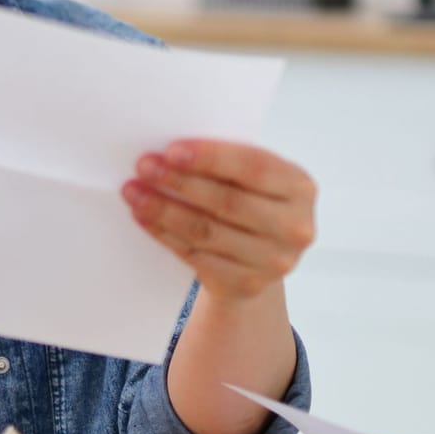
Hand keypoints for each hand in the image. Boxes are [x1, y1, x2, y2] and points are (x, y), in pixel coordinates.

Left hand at [121, 140, 316, 302]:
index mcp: (300, 188)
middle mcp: (295, 227)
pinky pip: (196, 256)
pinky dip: (164, 234)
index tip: (171, 150)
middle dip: (180, 182)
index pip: (254, 168)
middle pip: (228, 202)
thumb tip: (170, 152)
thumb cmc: (250, 202)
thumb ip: (228, 164)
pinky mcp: (246, 284)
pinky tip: (144, 217)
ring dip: (164, 209)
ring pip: (207, 231)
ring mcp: (273, 261)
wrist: (259, 259)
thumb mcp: (254, 180)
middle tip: (145, 167)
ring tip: (134, 192)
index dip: (211, 158)